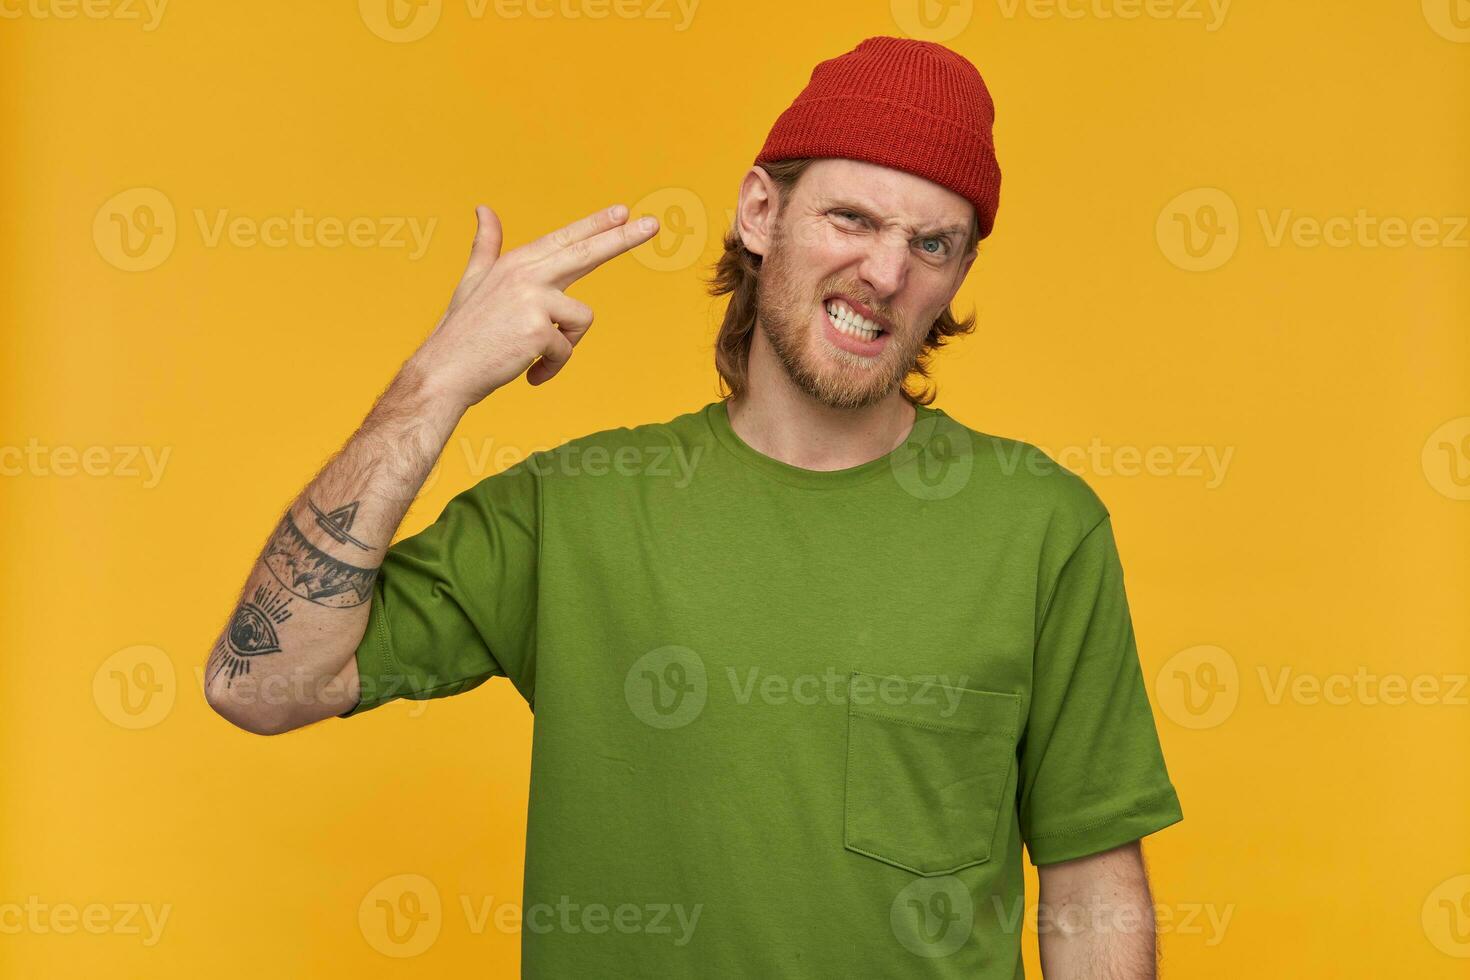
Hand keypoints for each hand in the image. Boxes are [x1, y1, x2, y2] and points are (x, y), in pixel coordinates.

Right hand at [411, 203, 658, 408]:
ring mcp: (533, 299)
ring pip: (581, 319)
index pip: (565, 239)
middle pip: (586, 253)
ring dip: (564, 345)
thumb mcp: (474, 280)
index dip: (596, 225)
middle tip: (654, 223)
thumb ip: (486, 245)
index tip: (624, 211)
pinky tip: (529, 372)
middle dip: (623, 238)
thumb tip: (483, 208)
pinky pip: (566, 351)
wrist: (444, 371)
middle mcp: (526, 274)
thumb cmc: (462, 331)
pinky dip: (551, 368)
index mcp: (516, 263)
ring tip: (534, 354)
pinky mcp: (539, 329)